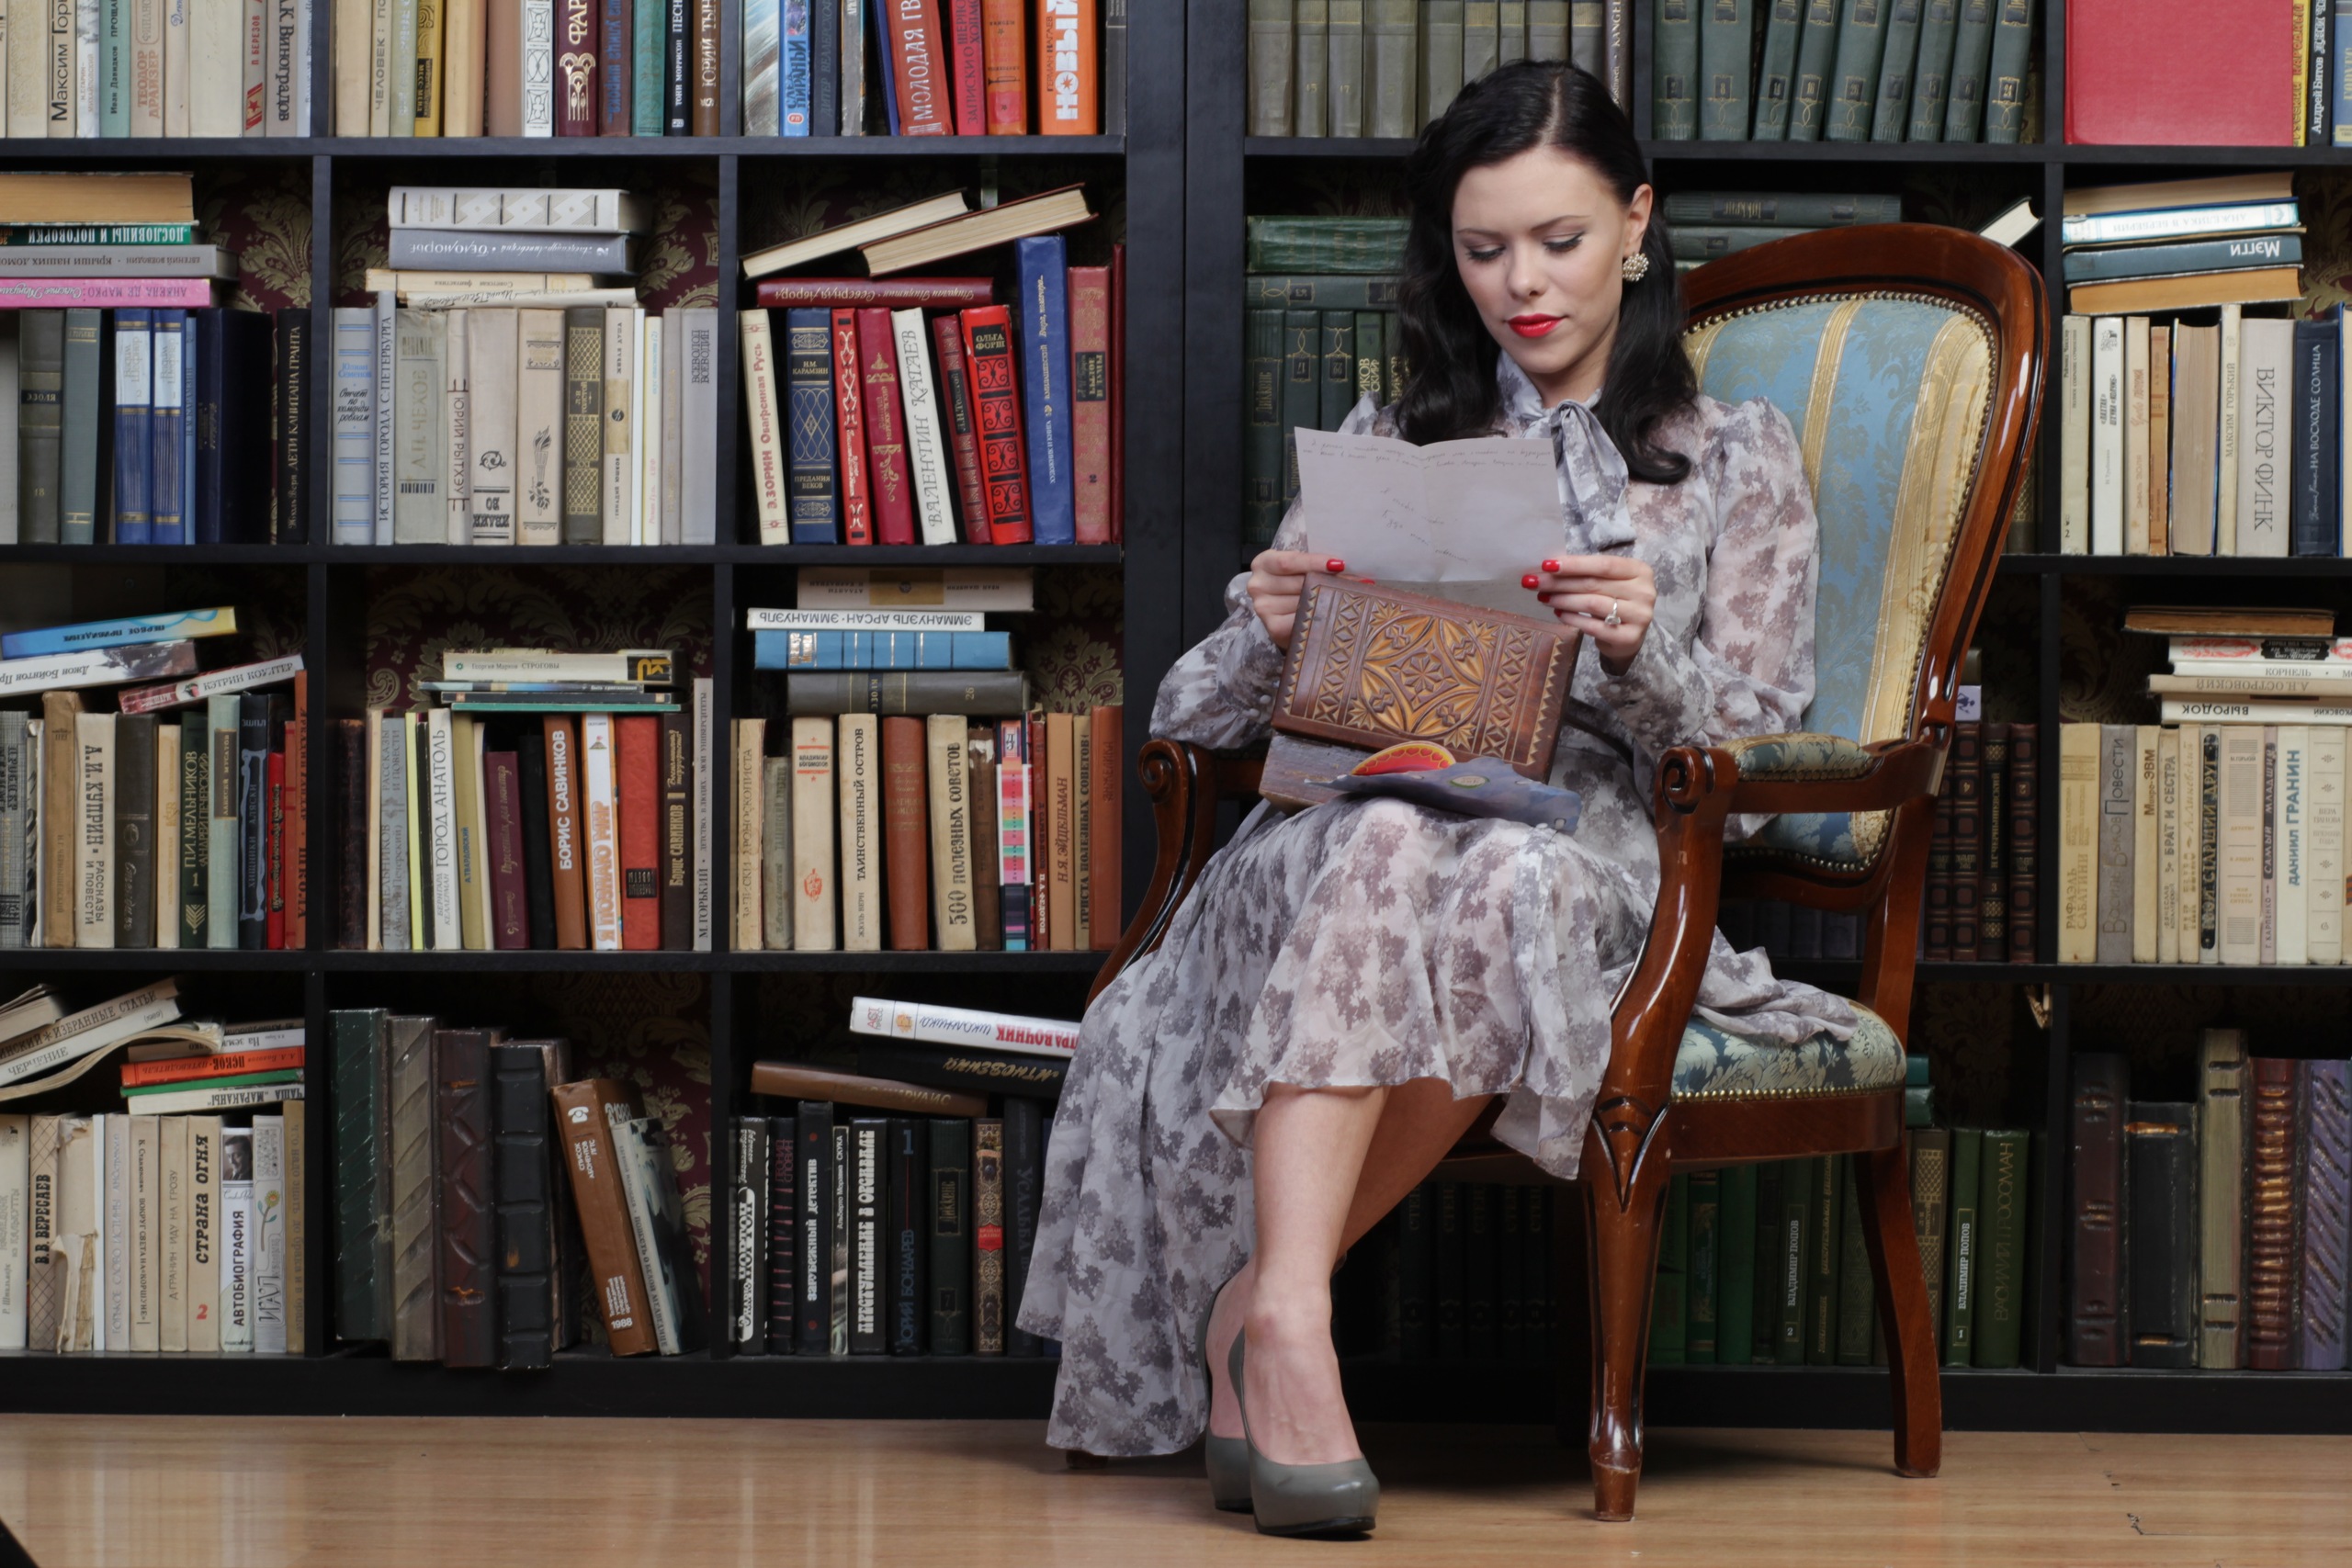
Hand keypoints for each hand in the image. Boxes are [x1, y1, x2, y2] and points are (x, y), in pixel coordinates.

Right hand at [1247, 551, 1344, 650]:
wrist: (1285, 611)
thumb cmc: (1295, 582)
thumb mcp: (1300, 567)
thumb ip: (1315, 563)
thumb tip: (1343, 566)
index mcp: (1263, 563)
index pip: (1289, 562)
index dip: (1315, 562)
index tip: (1339, 564)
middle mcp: (1258, 585)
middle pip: (1299, 582)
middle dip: (1329, 582)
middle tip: (1357, 582)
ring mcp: (1263, 608)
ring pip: (1303, 602)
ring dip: (1329, 600)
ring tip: (1349, 597)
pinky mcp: (1273, 628)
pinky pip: (1302, 620)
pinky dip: (1320, 617)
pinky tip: (1332, 615)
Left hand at [1523, 554, 1656, 674]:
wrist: (1629, 637)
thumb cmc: (1615, 601)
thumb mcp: (1608, 582)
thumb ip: (1587, 574)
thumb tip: (1548, 568)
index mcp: (1639, 570)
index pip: (1603, 564)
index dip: (1574, 564)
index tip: (1546, 564)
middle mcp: (1644, 591)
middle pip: (1594, 584)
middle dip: (1559, 582)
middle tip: (1534, 582)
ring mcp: (1640, 616)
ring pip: (1592, 603)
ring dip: (1563, 600)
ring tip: (1543, 597)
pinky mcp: (1629, 637)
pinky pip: (1593, 626)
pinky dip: (1572, 618)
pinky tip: (1558, 614)